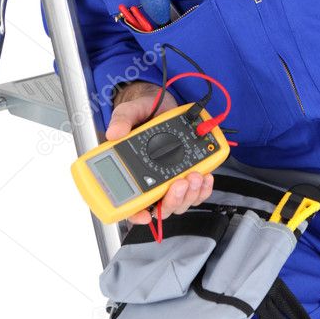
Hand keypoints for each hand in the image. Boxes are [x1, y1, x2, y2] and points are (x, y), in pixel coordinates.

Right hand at [105, 83, 214, 223]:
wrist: (161, 104)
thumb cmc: (143, 113)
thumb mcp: (130, 112)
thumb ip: (122, 120)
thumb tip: (114, 132)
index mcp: (131, 172)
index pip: (129, 203)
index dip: (136, 214)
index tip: (146, 214)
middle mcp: (150, 181)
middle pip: (161, 207)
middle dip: (173, 200)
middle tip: (180, 183)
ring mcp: (169, 179)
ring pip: (180, 201)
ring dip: (190, 193)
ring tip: (194, 176)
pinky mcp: (185, 172)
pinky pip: (195, 190)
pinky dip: (202, 187)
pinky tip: (205, 174)